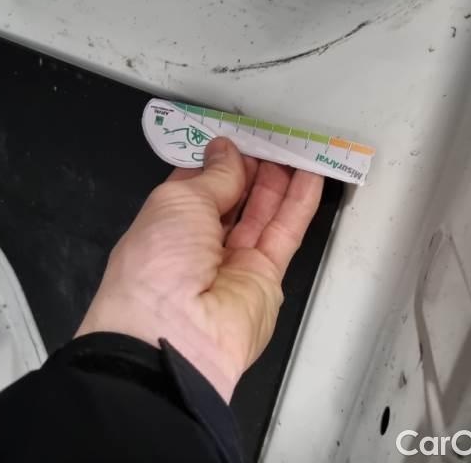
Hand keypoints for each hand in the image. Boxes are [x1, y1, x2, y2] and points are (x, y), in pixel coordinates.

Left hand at [75, 137, 323, 400]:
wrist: (177, 334)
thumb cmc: (159, 260)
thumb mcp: (178, 202)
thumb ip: (212, 176)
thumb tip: (225, 151)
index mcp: (166, 225)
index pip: (196, 186)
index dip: (217, 161)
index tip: (237, 136)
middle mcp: (198, 244)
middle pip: (232, 199)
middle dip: (250, 169)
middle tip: (271, 139)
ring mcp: (233, 263)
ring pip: (262, 214)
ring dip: (278, 181)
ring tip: (295, 149)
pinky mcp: (266, 278)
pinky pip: (284, 234)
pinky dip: (299, 204)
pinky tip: (311, 175)